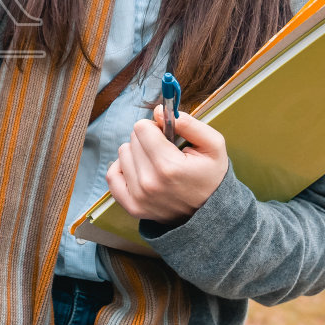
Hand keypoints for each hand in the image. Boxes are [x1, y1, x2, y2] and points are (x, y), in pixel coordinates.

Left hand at [104, 105, 229, 226]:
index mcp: (168, 166)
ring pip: (122, 155)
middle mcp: (149, 183)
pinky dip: (123, 168)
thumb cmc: (211, 176)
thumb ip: (188, 123)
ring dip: (137, 154)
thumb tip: (159, 112)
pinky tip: (140, 170)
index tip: (167, 136)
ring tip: (156, 163)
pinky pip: (112, 176)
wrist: (210, 213)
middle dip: (147, 140)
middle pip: (132, 140)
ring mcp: (138, 197)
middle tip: (165, 152)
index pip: (141, 128)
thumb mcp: (213, 145)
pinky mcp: (132, 207)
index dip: (155, 127)